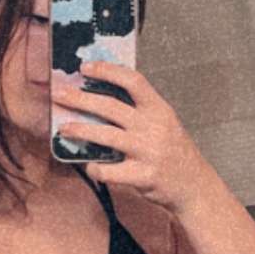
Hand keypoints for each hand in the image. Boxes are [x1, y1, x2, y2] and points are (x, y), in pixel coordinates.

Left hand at [51, 61, 208, 216]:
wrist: (195, 185)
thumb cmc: (174, 151)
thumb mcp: (165, 122)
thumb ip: (140, 109)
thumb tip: (102, 94)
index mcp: (159, 109)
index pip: (133, 81)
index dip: (108, 71)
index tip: (86, 67)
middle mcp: (154, 128)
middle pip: (111, 107)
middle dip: (81, 99)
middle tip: (59, 95)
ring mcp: (148, 152)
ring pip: (106, 136)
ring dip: (80, 130)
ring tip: (63, 127)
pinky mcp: (143, 176)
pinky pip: (110, 171)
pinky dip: (96, 168)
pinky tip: (89, 165)